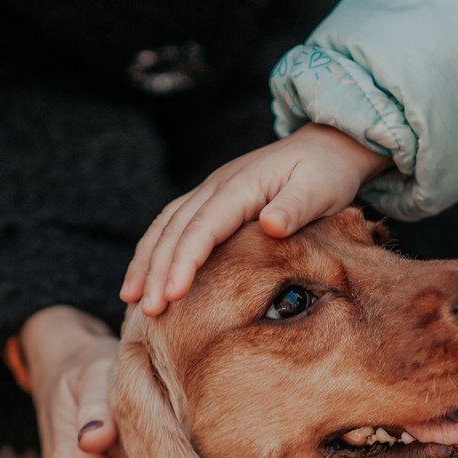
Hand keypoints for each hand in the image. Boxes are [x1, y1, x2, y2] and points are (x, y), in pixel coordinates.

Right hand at [121, 123, 389, 315]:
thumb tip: (271, 225)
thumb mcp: (320, 187)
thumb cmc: (327, 172)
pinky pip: (173, 225)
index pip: (204, 227)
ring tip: (130, 299)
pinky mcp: (211, 201)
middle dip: (157, 270)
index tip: (173, 293)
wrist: (326, 146)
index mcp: (241, 186)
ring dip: (146, 262)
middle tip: (148, 311)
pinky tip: (144, 276)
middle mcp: (217, 186)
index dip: (185, 261)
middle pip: (177, 230)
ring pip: (166, 226)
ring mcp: (211, 192)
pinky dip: (154, 251)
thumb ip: (296, 207)